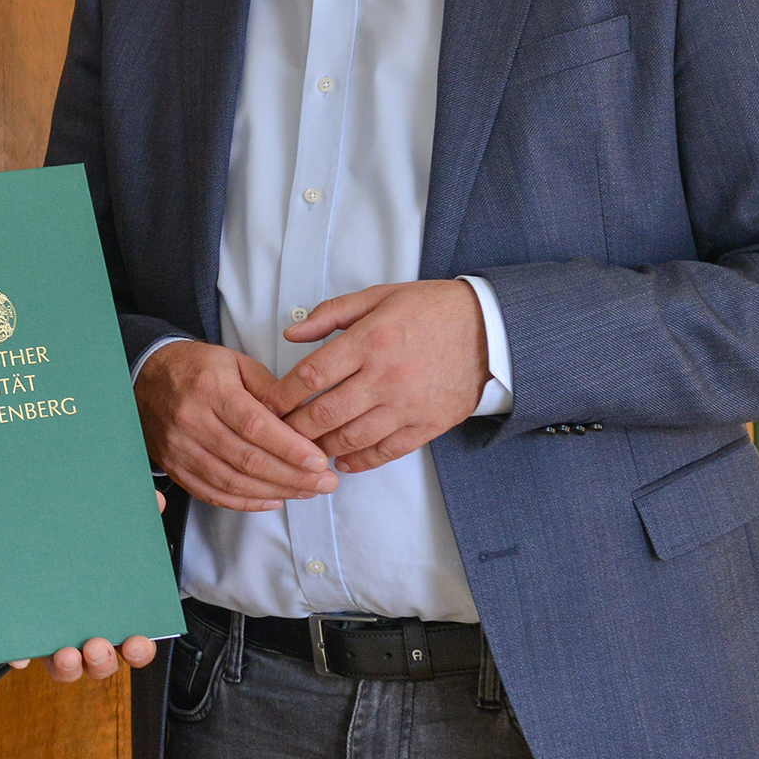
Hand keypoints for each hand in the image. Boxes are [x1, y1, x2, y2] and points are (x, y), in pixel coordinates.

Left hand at [9, 490, 165, 680]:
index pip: (134, 646)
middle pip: (99, 664)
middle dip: (100, 661)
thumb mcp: (110, 530)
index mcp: (115, 618)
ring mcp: (57, 639)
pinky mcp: (27, 635)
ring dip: (67, 666)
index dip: (138, 651)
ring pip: (66, 667)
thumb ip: (134, 516)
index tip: (135, 642)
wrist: (42, 535)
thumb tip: (153, 500)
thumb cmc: (87, 545)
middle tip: (95, 646)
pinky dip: (21, 656)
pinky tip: (18, 651)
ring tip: (65, 652)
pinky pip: (23, 654)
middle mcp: (88, 636)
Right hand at [134, 340, 338, 511]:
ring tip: (306, 491)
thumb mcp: (234, 362)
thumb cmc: (194, 368)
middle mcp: (192, 421)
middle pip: (248, 460)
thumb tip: (298, 416)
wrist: (146, 377)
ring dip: (275, 491)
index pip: (255, 426)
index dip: (289, 448)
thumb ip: (268, 388)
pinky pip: (213, 494)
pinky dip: (246, 502)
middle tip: (324, 482)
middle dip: (293, 476)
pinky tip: (272, 499)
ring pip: (233, 482)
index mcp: (210, 390)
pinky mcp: (175, 467)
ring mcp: (180, 448)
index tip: (318, 460)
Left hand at [272, 281, 489, 472]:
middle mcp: (385, 377)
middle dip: (294, 427)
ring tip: (305, 448)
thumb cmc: (430, 309)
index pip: (311, 375)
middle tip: (277, 432)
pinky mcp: (427, 425)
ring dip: (322, 447)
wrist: (489, 330)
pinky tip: (343, 461)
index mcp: (370, 341)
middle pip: (325, 413)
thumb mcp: (378, 297)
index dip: (283, 394)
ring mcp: (407, 405)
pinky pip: (386, 452)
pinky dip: (359, 461)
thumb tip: (291, 334)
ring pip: (351, 438)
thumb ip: (331, 314)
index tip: (268, 403)